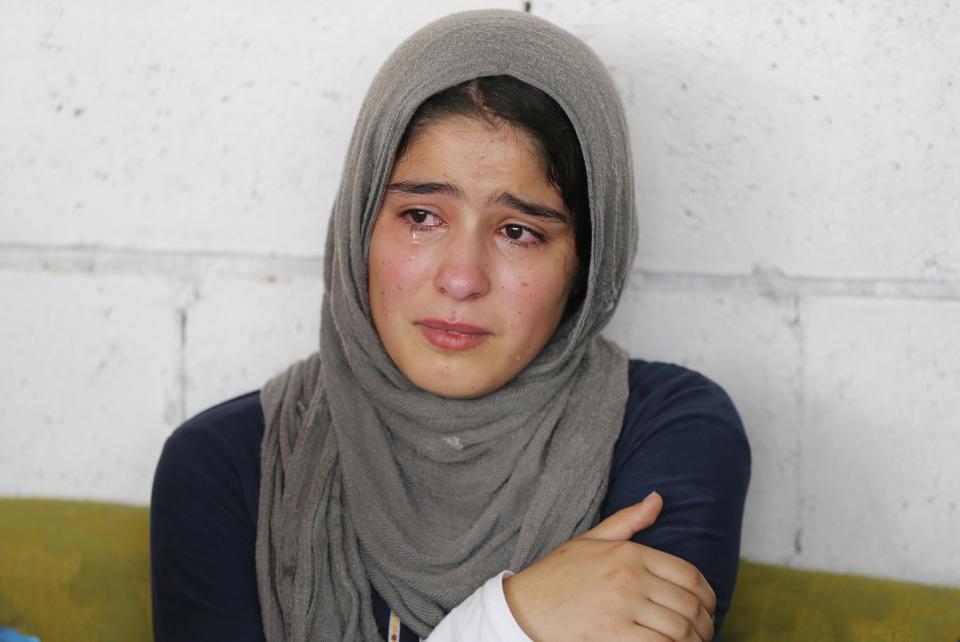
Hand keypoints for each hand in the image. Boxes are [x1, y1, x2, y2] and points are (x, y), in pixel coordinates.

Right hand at [502, 492, 715, 640]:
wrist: (524, 607)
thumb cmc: (558, 574)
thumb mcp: (592, 539)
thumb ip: (629, 520)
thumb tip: (658, 498)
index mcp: (629, 553)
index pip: (689, 575)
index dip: (708, 598)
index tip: (708, 610)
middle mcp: (629, 578)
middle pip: (689, 606)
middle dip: (705, 625)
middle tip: (704, 634)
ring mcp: (621, 607)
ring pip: (679, 630)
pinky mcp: (611, 634)